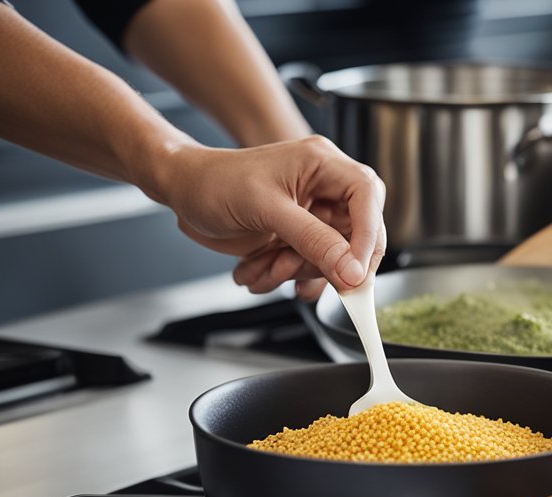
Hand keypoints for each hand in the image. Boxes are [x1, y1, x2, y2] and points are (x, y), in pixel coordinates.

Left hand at [155, 135, 386, 298]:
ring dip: (298, 272)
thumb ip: (313, 240)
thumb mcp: (266, 210)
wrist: (183, 191)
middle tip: (301, 275)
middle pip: (357, 235)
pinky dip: (286, 277)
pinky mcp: (299, 237)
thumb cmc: (216, 182)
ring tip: (265, 267)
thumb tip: (352, 271)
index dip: (368, 236)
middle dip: (327, 262)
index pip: (368, 198)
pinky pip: (310, 268)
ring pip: (333, 259)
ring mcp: (313, 215)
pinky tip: (259, 269)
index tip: (355, 272)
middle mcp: (325, 188)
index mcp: (323, 164)